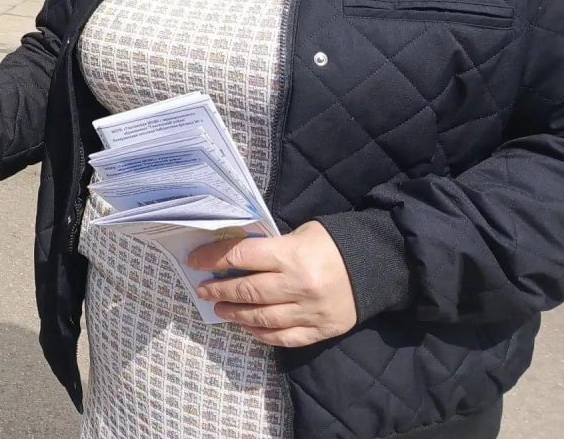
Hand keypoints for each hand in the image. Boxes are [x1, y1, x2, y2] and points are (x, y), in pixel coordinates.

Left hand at [187, 221, 356, 347]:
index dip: (213, 259)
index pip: (240, 257)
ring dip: (235, 314)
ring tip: (220, 310)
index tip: (194, 262)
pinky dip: (262, 334)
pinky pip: (285, 337)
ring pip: (262, 318)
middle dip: (219, 290)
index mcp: (290, 255)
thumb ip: (270, 247)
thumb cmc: (332, 243)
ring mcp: (309, 311)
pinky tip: (248, 328)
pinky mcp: (321, 330)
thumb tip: (235, 258)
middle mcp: (297, 285)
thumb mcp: (299, 234)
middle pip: (247, 291)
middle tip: (203, 290)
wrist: (378, 265)